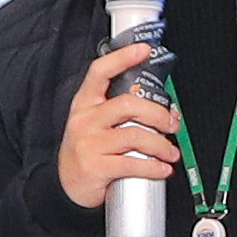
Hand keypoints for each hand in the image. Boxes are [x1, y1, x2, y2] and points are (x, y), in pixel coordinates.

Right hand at [53, 44, 176, 212]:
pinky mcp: (96, 167)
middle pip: (128, 104)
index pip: (100, 72)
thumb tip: (161, 109)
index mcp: (85, 104)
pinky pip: (133, 164)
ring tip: (170, 152)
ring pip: (135, 135)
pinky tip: (162, 169)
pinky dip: (154, 167)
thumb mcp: (93, 124)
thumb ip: (119, 112)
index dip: (122, 58)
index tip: (143, 50)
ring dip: (161, 145)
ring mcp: (89, 143)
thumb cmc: (86, 151)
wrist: (64, 186)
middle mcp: (86, 120)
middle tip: (171, 124)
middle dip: (158, 114)